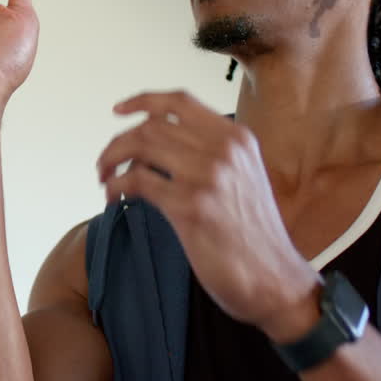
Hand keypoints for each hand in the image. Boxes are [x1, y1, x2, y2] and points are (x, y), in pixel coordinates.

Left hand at [96, 91, 320, 338]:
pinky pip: (137, 181)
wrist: (275, 279)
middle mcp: (224, 149)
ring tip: (105, 180)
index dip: (142, 101)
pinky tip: (114, 199)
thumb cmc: (254, 236)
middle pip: (152, 125)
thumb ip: (209, 155)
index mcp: (237, 138)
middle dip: (119, 142)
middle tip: (105, 164)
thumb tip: (154, 147)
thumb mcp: (243, 178)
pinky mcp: (191, 206)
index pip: (179, 101)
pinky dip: (116, 186)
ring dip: (111, 161)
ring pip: (140, 147)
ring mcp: (208, 175)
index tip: (118, 109)